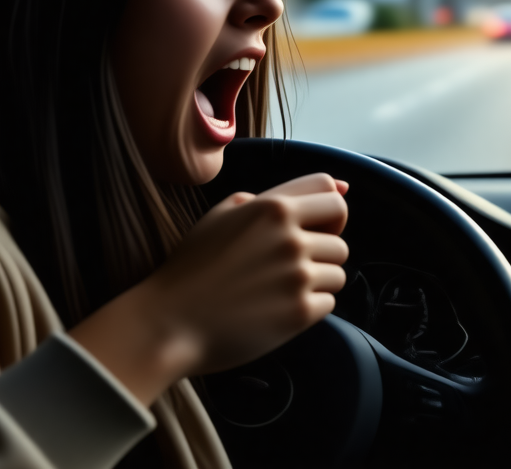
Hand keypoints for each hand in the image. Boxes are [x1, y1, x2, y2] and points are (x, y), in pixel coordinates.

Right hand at [69, 173, 348, 404]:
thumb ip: (274, 197)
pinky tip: (276, 309)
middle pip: (340, 242)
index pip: (334, 197)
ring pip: (337, 274)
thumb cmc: (194, 267)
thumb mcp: (223, 214)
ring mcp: (297, 276)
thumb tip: (338, 188)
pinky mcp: (300, 312)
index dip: (329, 215)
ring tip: (277, 290)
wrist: (170, 322)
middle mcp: (290, 238)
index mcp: (273, 208)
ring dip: (315, 283)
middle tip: (287, 268)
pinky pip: (328, 303)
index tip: (316, 230)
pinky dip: (309, 308)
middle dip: (321, 254)